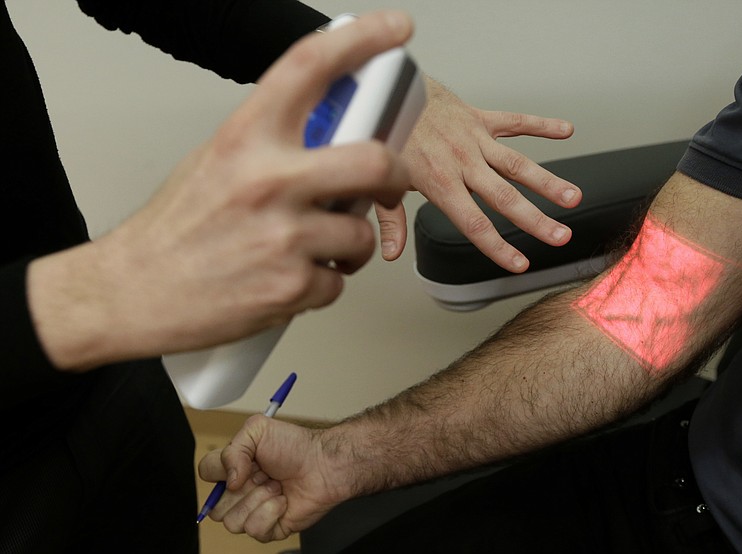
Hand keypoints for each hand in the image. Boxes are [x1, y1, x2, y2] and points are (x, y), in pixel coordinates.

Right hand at [27, 11, 413, 369]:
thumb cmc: (174, 231)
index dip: (364, 39)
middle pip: (375, 162)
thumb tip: (327, 135)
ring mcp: (282, 236)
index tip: (395, 29)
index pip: (311, 67)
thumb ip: (270, 144)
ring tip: (317, 249)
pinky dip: (323, 284)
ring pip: (362, 235)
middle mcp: (268, 181)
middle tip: (390, 184)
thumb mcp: (215, 161)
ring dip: (350, 246)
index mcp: (246, 138)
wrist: (134, 293)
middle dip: (396, 177)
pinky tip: (291, 278)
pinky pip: (339, 283)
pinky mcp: (291, 286)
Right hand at [198, 417, 346, 541]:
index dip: (221, 470)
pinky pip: (254, 531)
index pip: (206, 473)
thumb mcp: (258, 429)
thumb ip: (232, 451)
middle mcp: (241, 491)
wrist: (324, 464)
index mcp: (234, 467)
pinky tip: (283, 501)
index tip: (244, 463)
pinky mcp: (269, 528)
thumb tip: (228, 482)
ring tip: (276, 487)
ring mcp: (254, 511)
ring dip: (258, 501)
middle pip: (216, 506)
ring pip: (233, 522)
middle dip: (244, 489)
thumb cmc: (296, 446)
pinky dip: (271, 513)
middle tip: (264, 475)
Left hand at [376, 78, 579, 272]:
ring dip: (547, 181)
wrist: (388, 92)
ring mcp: (474, 139)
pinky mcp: (479, 117)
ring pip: (517, 163)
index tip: (519, 264)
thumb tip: (390, 254)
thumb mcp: (384, 184)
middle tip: (561, 237)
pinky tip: (566, 130)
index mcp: (439, 183)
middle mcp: (462, 162)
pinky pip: (515, 121)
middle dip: (536, 220)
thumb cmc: (387, 138)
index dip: (498, 246)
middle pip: (505, 197)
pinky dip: (541, 124)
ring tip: (572, 198)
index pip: (474, 223)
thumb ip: (392, 222)